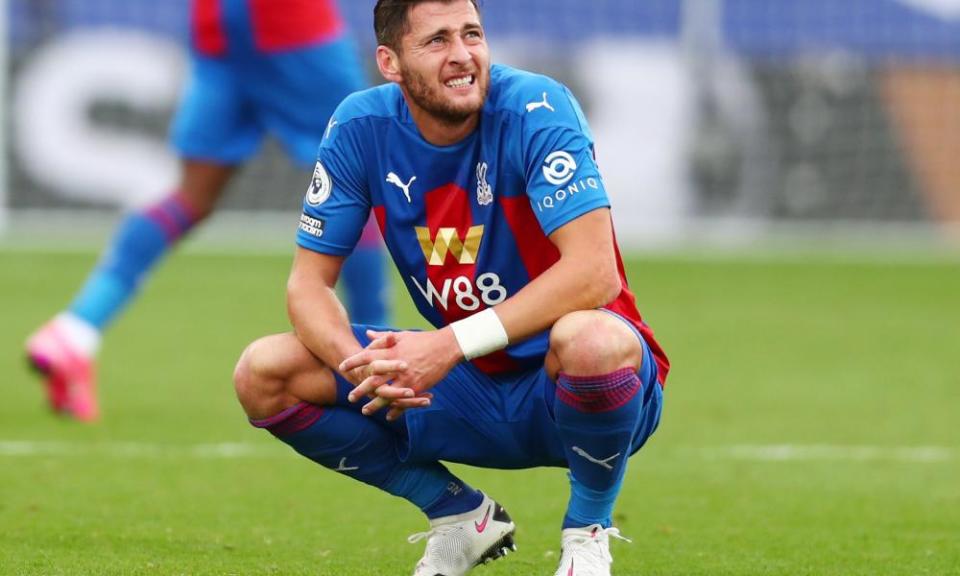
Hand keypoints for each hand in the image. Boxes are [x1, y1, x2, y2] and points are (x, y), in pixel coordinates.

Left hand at [340, 328, 461, 419]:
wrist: (447, 346)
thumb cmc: (424, 339)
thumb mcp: (402, 335)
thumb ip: (383, 337)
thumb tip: (367, 333)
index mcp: (391, 350)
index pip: (367, 356)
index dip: (353, 362)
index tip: (341, 367)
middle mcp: (396, 365)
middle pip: (374, 379)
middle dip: (361, 389)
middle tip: (350, 397)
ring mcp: (407, 377)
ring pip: (387, 394)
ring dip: (375, 404)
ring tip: (365, 411)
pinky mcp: (417, 386)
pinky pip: (404, 401)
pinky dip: (396, 410)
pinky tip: (389, 416)